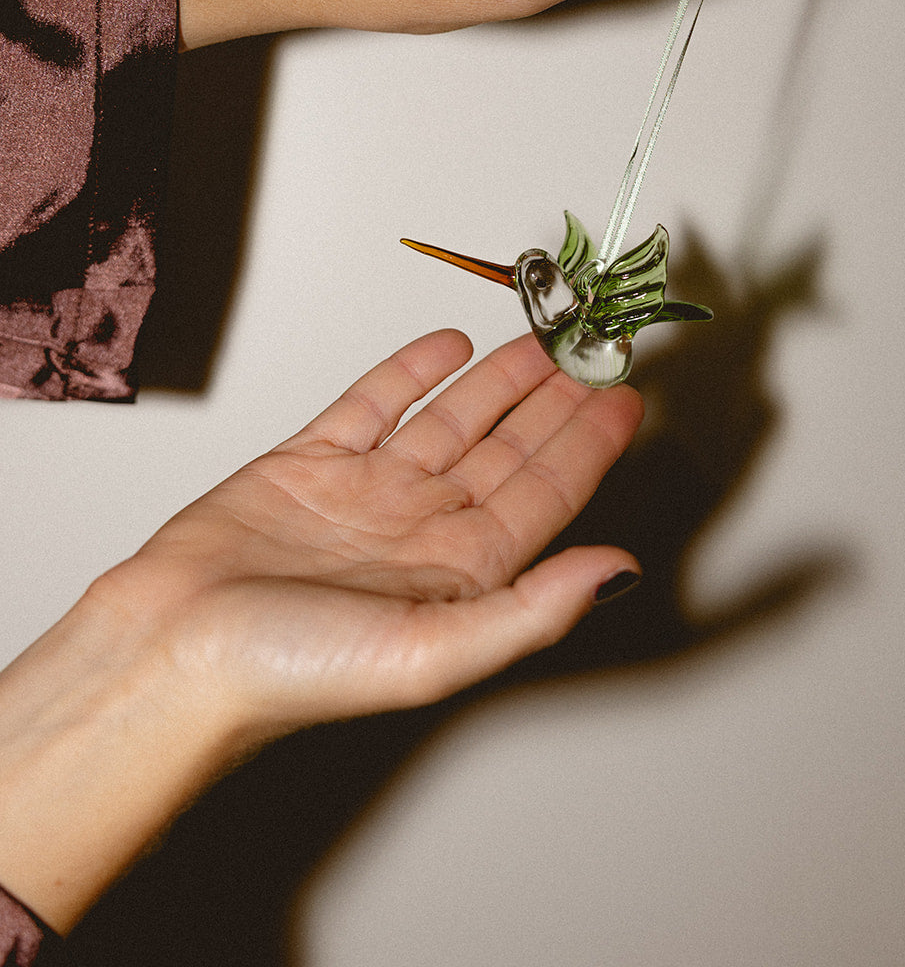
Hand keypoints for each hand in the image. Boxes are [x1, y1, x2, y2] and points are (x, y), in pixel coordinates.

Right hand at [0, 331, 640, 929]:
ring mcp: (366, 493)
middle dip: (554, 401)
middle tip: (594, 349)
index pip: (544, 496)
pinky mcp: (309, 463)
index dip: (589, 445)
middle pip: (506, 449)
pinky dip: (412, 371)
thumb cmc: (286, 673)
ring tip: (539, 339)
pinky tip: (448, 344)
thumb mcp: (431, 651)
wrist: (169, 648)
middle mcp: (419, 532)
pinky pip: (374, 405)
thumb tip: (619, 572)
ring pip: (449, 419)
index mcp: (457, 577)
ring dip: (497, 379)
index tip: (625, 397)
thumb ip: (532, 610)